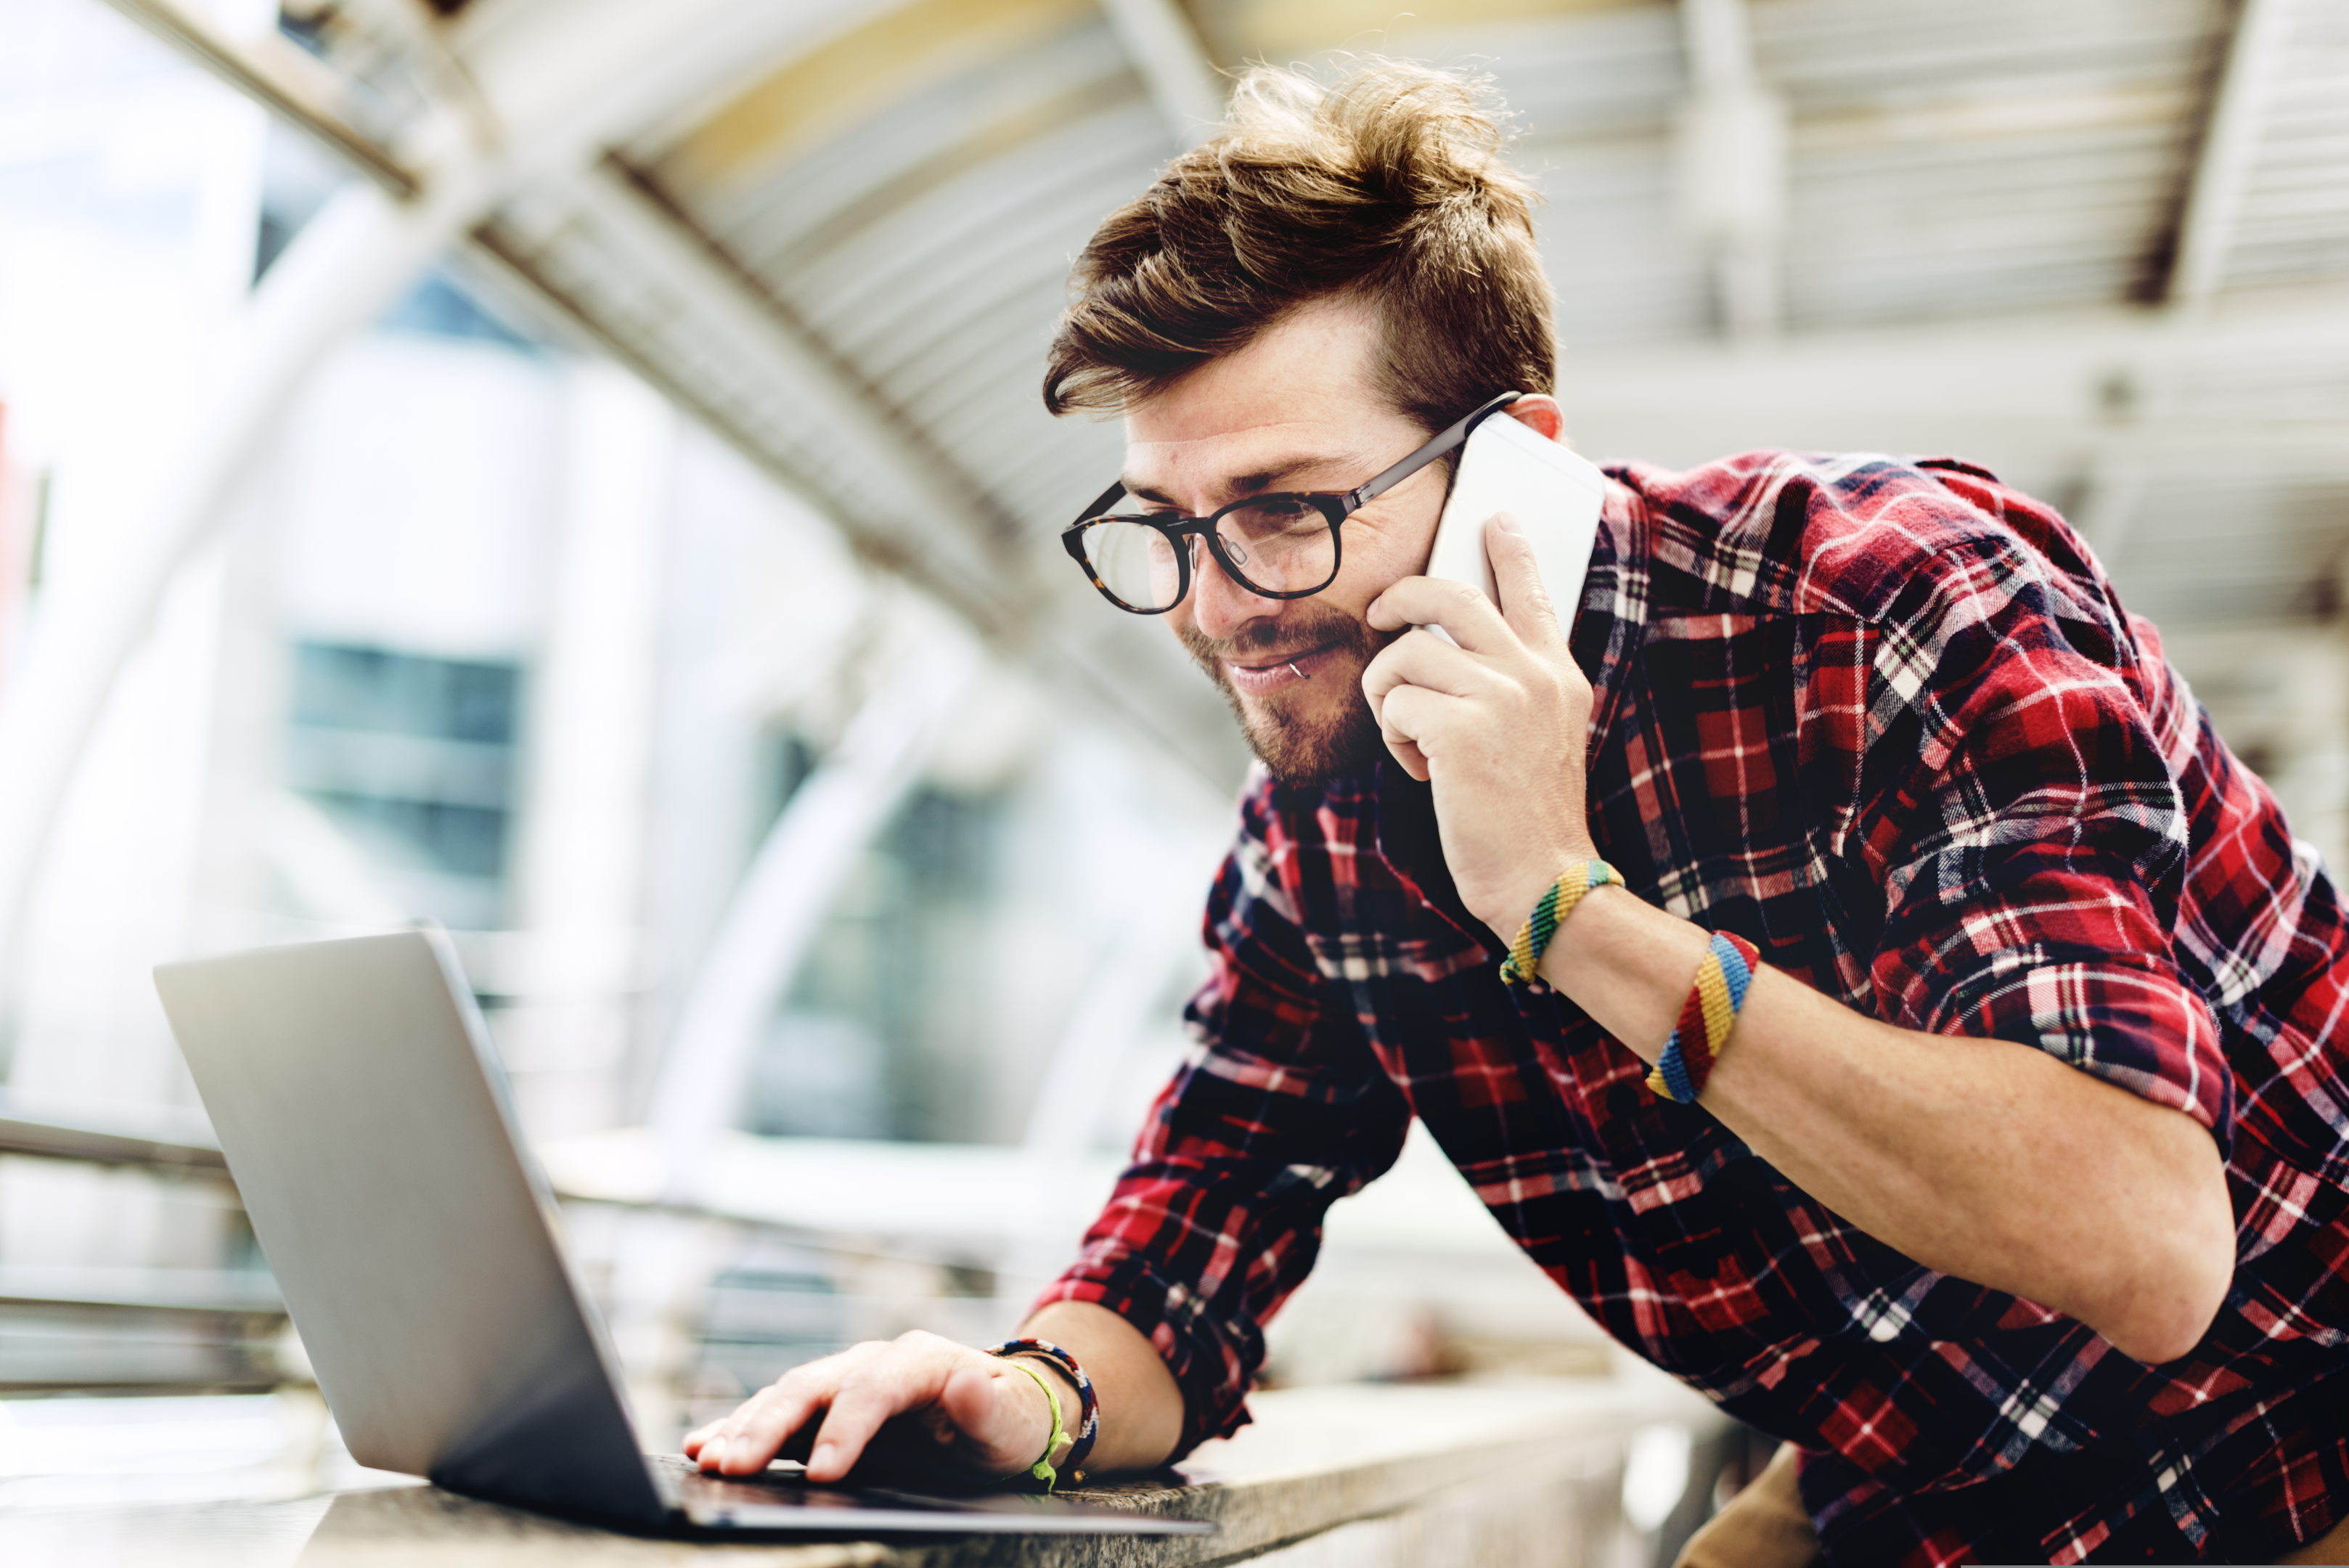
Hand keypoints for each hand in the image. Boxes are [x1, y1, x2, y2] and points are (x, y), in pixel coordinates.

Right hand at [682, 1331, 1060, 1484]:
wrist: (1001, 1409)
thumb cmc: (1007, 1420)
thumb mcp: (1012, 1422)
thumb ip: (989, 1407)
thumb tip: (966, 1383)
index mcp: (920, 1359)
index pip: (875, 1387)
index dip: (846, 1428)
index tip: (821, 1474)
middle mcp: (874, 1360)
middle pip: (814, 1385)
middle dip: (770, 1425)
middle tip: (733, 1465)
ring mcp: (845, 1379)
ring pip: (786, 1395)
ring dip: (745, 1426)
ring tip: (709, 1459)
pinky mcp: (826, 1405)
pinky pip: (777, 1411)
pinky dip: (740, 1426)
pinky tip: (704, 1445)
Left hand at [1361, 513, 1597, 936]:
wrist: (1545, 877)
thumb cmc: (1528, 815)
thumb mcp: (1540, 735)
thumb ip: (1512, 688)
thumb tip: (1446, 651)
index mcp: (1556, 673)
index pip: (1531, 589)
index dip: (1509, 548)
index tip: (1495, 518)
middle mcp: (1532, 673)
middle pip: (1447, 595)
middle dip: (1400, 598)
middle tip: (1381, 616)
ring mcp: (1499, 696)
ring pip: (1405, 651)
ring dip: (1388, 693)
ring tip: (1410, 736)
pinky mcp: (1460, 729)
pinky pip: (1395, 702)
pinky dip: (1393, 736)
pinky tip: (1421, 768)